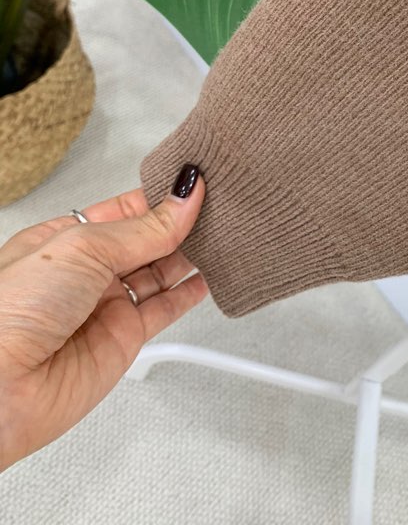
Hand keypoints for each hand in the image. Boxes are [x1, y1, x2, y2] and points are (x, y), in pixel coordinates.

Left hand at [0, 165, 207, 470]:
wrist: (0, 388)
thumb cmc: (10, 313)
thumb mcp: (83, 247)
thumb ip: (144, 229)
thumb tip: (183, 199)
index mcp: (65, 237)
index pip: (126, 209)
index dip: (160, 196)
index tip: (194, 183)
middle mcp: (86, 271)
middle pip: (146, 239)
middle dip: (179, 224)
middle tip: (217, 206)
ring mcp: (105, 305)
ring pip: (160, 272)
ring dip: (189, 255)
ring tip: (221, 235)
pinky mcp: (123, 339)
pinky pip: (164, 309)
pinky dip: (188, 294)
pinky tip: (206, 276)